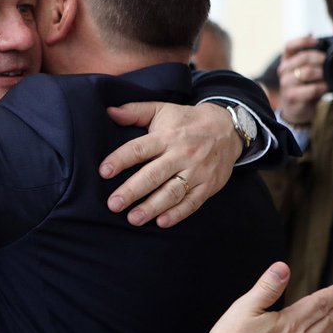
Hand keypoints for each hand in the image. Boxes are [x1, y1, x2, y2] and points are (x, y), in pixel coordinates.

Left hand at [100, 101, 240, 227]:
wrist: (228, 128)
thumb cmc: (187, 121)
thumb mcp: (162, 110)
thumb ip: (135, 112)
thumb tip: (109, 112)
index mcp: (166, 136)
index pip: (139, 149)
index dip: (121, 160)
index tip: (104, 172)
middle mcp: (181, 154)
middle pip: (154, 175)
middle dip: (132, 191)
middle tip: (114, 204)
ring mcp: (197, 171)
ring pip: (172, 192)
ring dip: (152, 207)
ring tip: (133, 219)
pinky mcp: (208, 185)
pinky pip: (192, 202)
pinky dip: (178, 214)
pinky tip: (162, 222)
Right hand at [278, 35, 328, 126]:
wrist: (296, 110)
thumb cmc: (305, 88)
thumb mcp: (307, 72)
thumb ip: (314, 60)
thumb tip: (332, 45)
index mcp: (287, 61)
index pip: (290, 46)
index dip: (303, 41)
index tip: (317, 41)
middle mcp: (284, 71)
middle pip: (303, 57)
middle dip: (320, 59)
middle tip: (330, 63)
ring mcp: (286, 84)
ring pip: (307, 72)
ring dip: (322, 74)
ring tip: (328, 78)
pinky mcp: (292, 96)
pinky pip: (312, 89)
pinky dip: (322, 88)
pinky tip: (325, 88)